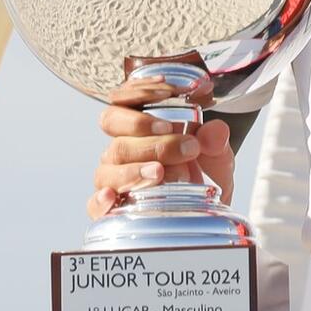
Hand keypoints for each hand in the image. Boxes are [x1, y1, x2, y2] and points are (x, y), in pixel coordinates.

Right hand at [86, 76, 234, 219]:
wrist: (205, 215)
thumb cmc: (203, 178)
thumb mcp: (216, 158)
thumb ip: (216, 142)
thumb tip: (215, 131)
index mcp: (139, 131)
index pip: (122, 105)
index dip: (137, 96)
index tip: (168, 97)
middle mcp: (120, 153)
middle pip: (116, 137)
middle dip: (149, 137)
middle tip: (185, 146)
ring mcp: (113, 181)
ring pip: (107, 169)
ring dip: (134, 168)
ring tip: (160, 172)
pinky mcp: (111, 212)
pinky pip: (94, 205)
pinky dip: (100, 200)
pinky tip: (112, 196)